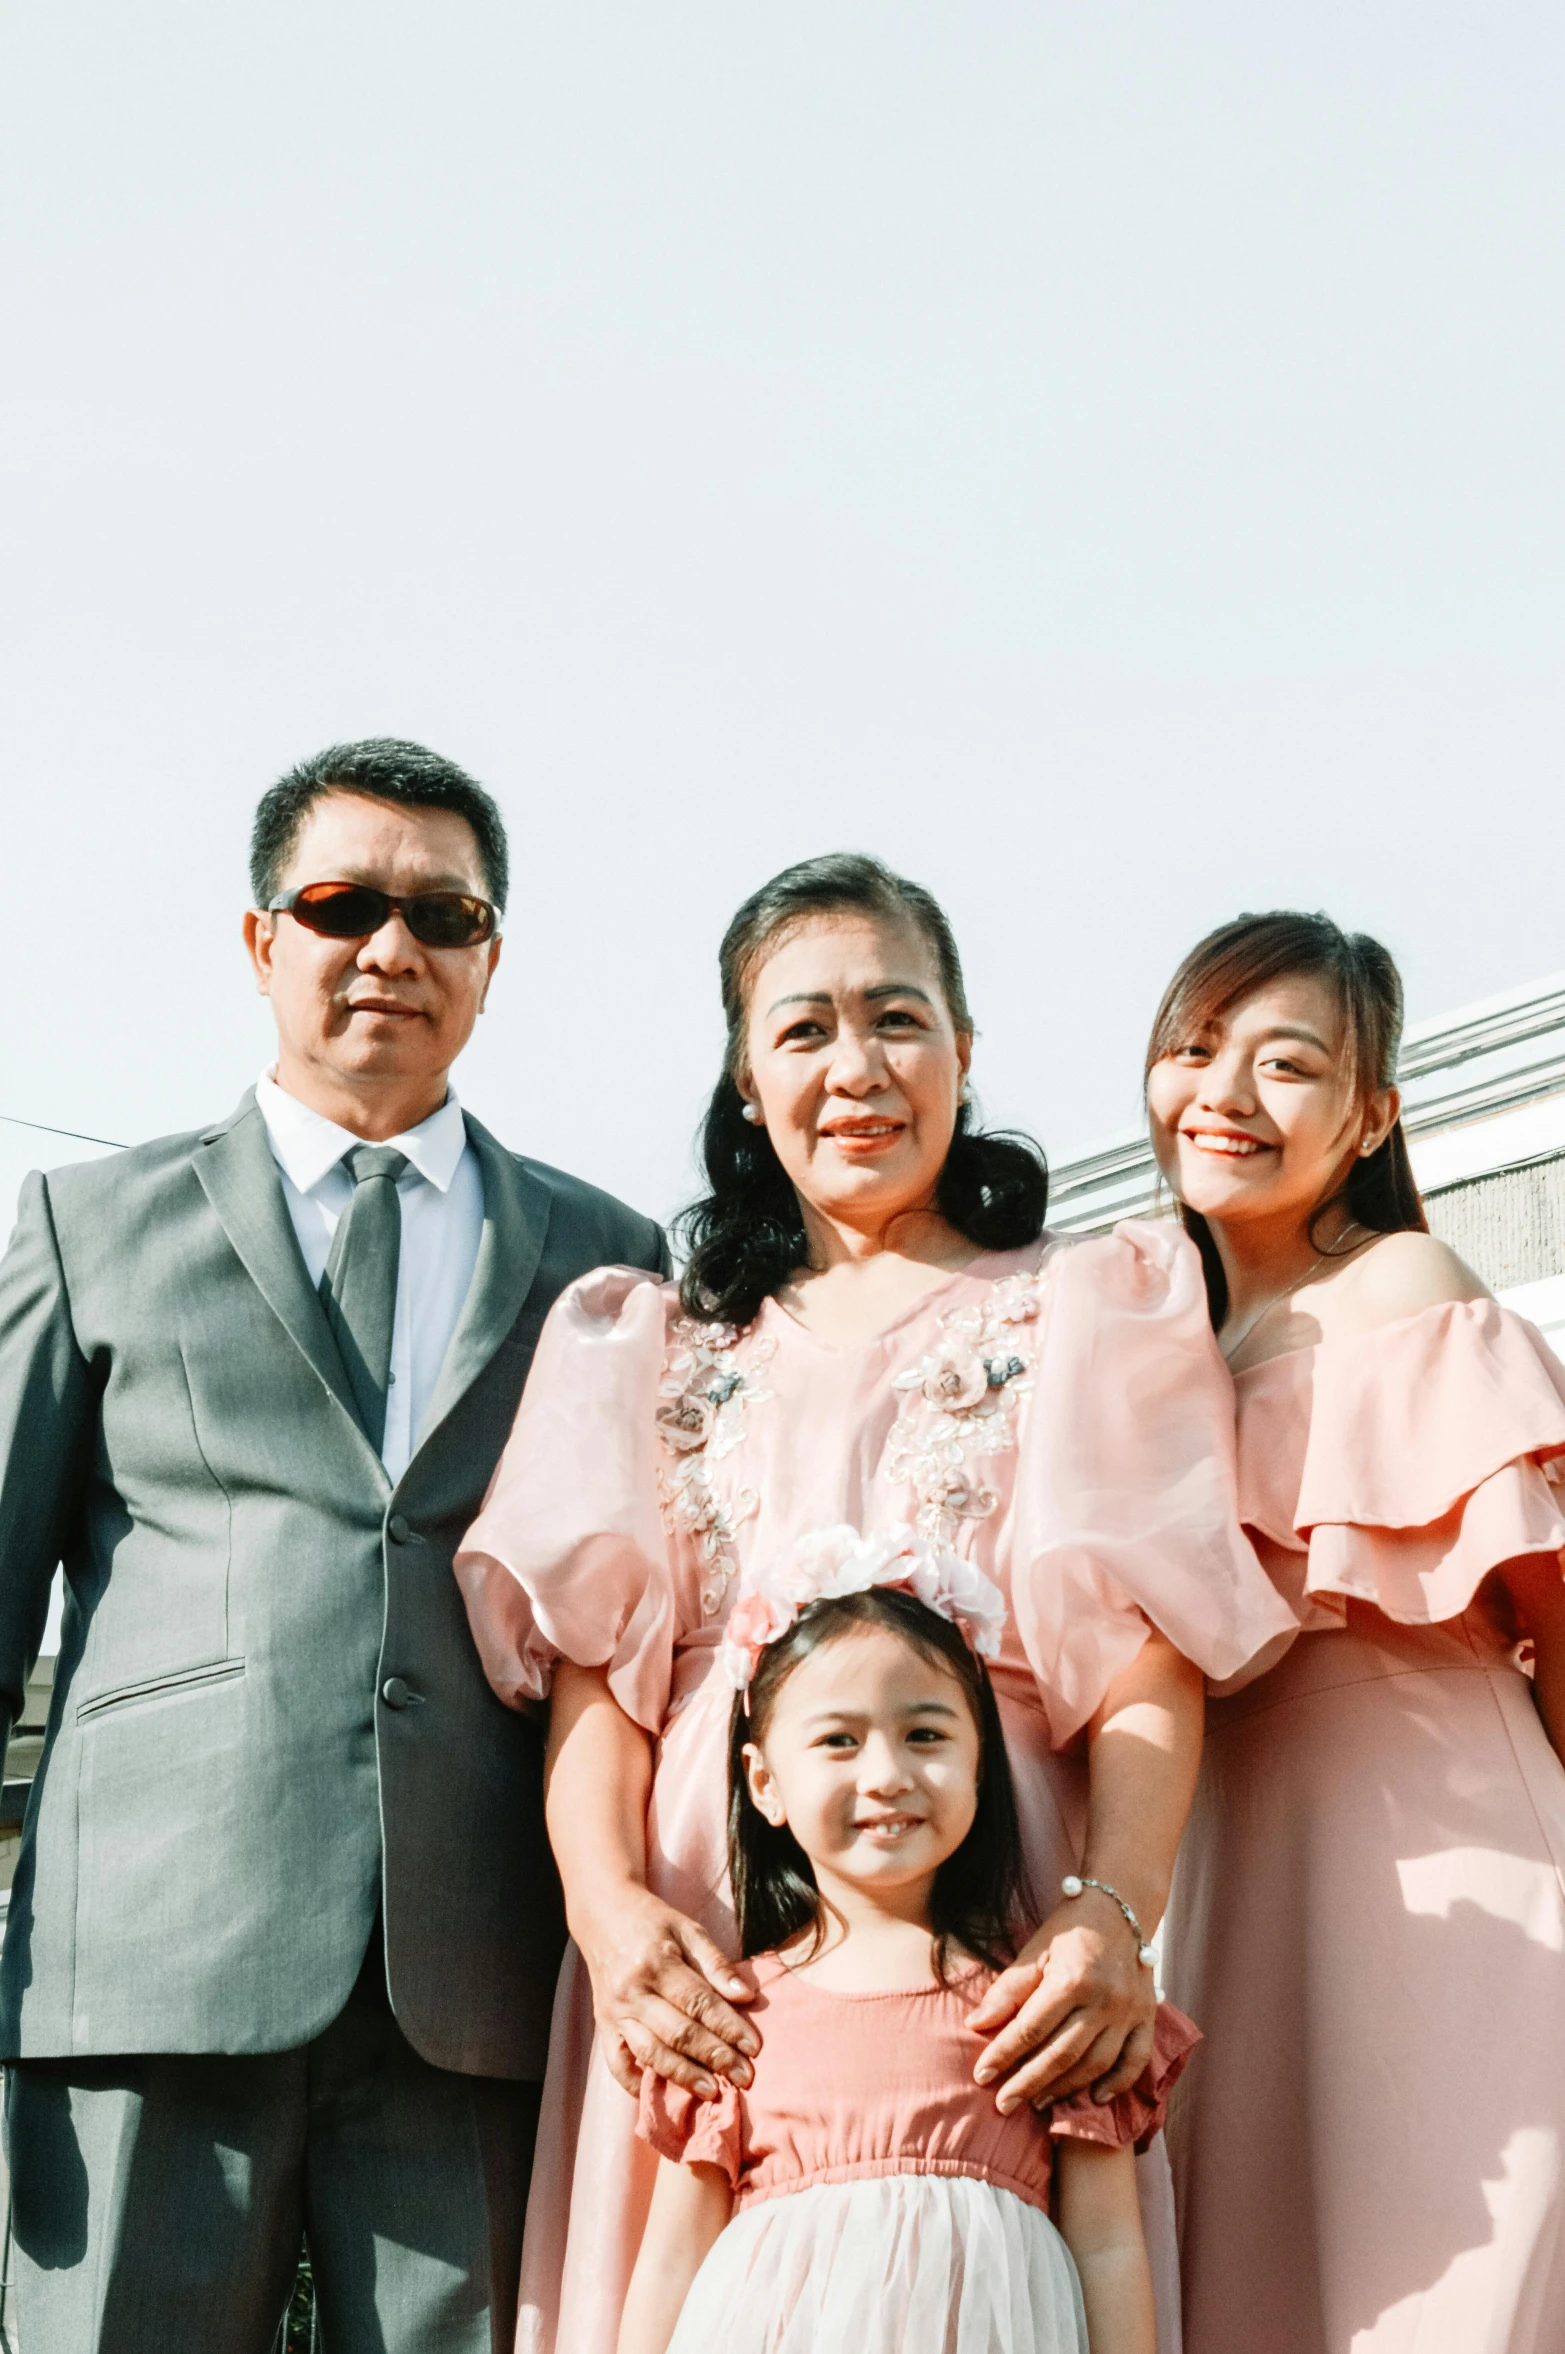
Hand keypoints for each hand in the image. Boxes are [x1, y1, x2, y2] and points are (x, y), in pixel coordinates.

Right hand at [575, 1883, 759, 2100]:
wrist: (603, 1915)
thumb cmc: (653, 1922)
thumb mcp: (687, 1929)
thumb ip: (716, 1963)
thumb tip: (745, 1996)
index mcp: (656, 1962)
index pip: (699, 2002)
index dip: (728, 2027)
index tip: (754, 2048)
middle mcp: (632, 1991)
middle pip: (678, 2032)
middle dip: (714, 2057)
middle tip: (744, 2077)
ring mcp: (614, 2012)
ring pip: (650, 2052)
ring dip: (683, 2076)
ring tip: (712, 2091)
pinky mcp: (603, 2026)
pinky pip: (617, 2064)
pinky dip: (636, 2084)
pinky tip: (662, 2095)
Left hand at [967, 1893, 1154, 2113]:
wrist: (1120, 1909)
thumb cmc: (1068, 1931)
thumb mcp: (1034, 1951)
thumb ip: (1007, 1990)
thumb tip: (975, 2026)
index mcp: (1071, 1980)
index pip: (1031, 2028)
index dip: (1004, 2055)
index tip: (981, 2076)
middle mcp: (1104, 2000)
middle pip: (1062, 2054)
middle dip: (1028, 2083)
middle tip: (1004, 2105)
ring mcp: (1129, 2011)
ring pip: (1096, 2064)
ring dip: (1065, 2089)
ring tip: (1037, 2102)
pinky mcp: (1147, 2017)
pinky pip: (1135, 2060)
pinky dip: (1117, 2084)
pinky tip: (1095, 2099)